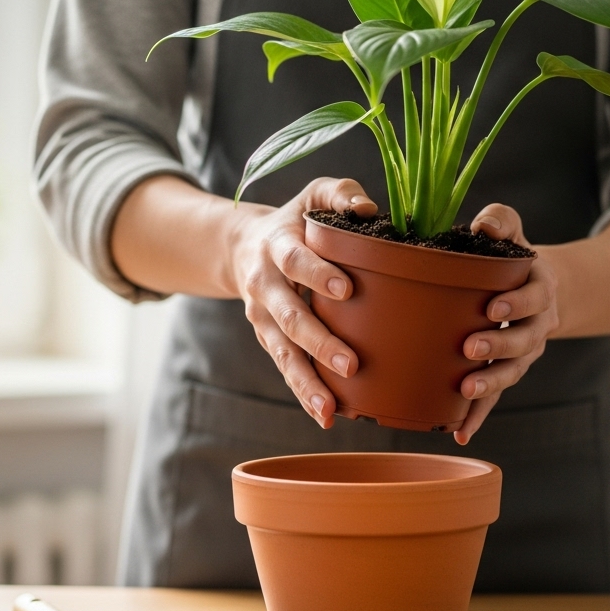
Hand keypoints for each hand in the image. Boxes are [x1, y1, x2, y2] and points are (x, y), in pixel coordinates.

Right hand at [226, 177, 377, 427]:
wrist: (242, 246)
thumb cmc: (296, 220)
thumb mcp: (312, 194)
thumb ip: (339, 193)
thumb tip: (366, 209)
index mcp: (276, 246)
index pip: (295, 260)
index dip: (317, 273)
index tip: (347, 290)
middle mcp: (264, 285)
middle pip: (289, 317)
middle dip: (318, 341)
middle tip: (351, 362)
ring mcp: (262, 318)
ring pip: (283, 353)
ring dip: (306, 381)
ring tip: (329, 408)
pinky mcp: (268, 340)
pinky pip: (286, 369)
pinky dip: (303, 394)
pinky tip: (325, 416)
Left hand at [454, 204, 558, 444]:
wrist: (542, 289)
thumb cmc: (514, 256)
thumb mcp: (514, 232)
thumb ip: (501, 222)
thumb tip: (485, 226)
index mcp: (538, 288)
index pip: (532, 297)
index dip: (515, 304)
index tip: (493, 308)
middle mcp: (536, 324)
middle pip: (523, 340)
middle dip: (498, 346)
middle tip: (470, 349)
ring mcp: (524, 353)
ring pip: (511, 372)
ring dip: (490, 385)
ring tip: (465, 392)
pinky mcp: (508, 371)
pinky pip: (496, 397)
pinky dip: (480, 415)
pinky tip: (461, 431)